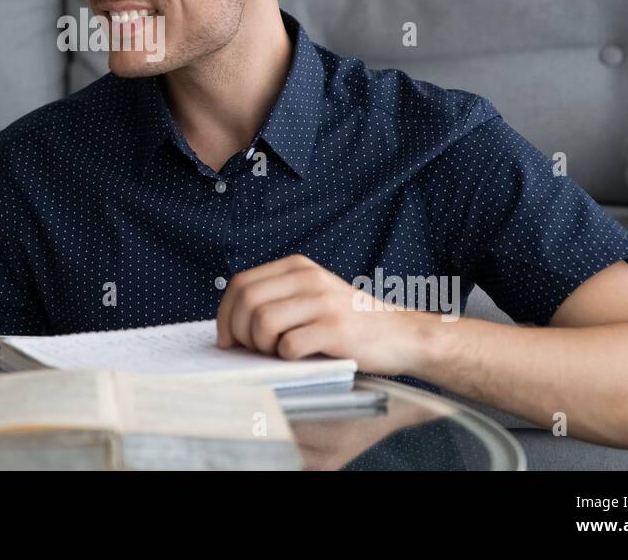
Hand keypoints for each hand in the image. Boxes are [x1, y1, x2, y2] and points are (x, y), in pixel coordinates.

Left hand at [215, 254, 434, 375]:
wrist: (402, 334)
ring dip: (262, 347)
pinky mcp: (335, 330)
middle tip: (251, 351)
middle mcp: (308, 279)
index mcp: (297, 267)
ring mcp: (322, 302)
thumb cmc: (350, 322)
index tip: (227, 338)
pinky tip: (301, 358)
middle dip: (239, 333)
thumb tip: (230, 325)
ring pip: (263, 324)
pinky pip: (289, 346)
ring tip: (278, 353)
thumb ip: (277, 299)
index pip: (241, 284)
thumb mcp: (312, 295)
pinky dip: (286, 359)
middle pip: (247, 302)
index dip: (226, 314)